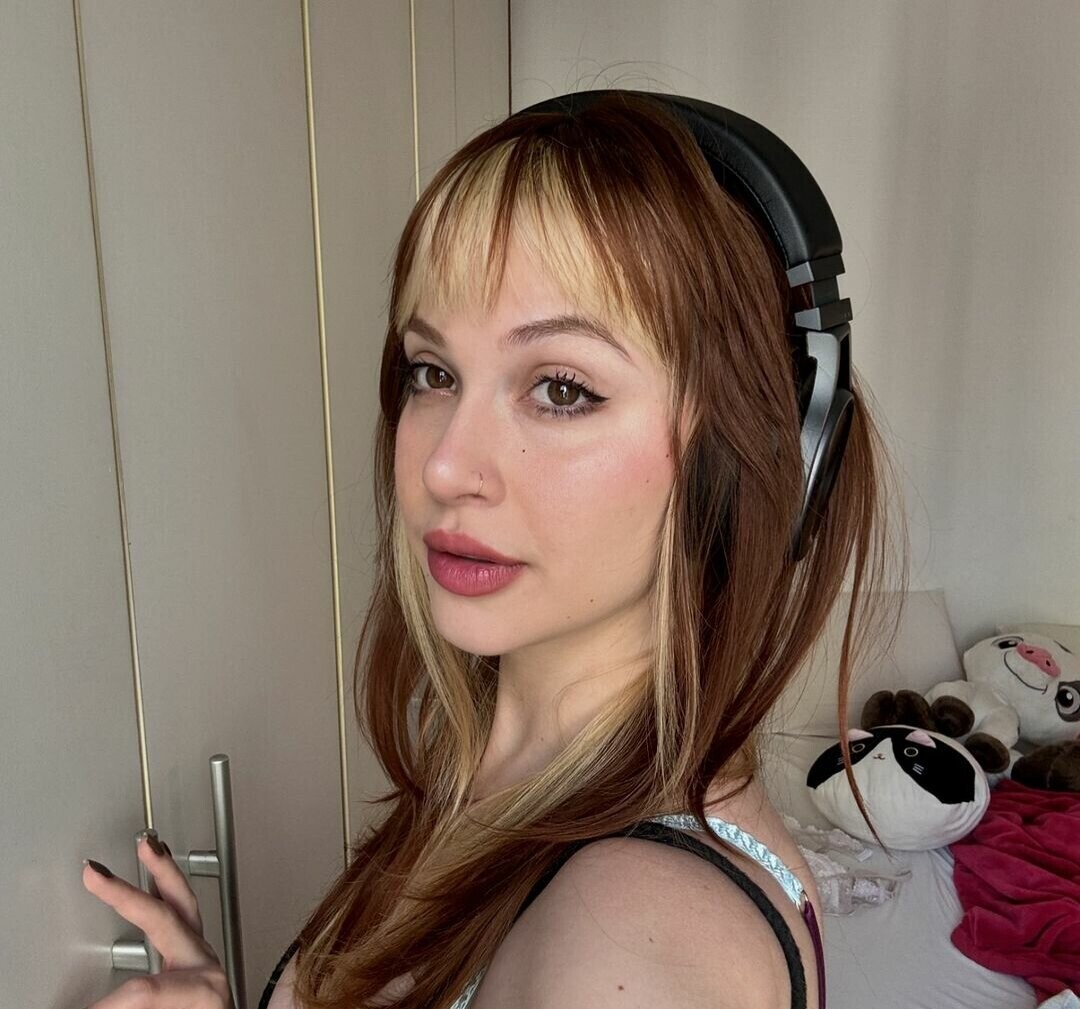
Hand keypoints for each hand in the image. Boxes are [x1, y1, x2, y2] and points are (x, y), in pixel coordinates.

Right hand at [81, 831, 233, 1007]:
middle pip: (166, 919)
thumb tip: (107, 1003)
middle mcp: (207, 971)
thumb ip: (140, 1008)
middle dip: (128, 895)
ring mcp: (207, 963)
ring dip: (162, 871)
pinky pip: (185, 915)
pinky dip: (169, 889)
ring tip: (147, 844)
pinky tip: (157, 876)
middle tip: (96, 874)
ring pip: (184, 903)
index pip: (145, 990)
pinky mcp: (201, 964)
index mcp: (203, 993)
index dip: (111, 1004)